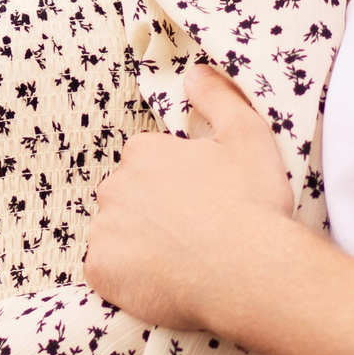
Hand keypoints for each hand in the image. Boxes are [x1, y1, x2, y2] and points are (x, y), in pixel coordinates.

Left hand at [85, 63, 297, 334]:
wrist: (251, 271)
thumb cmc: (252, 203)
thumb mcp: (248, 134)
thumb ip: (218, 96)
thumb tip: (195, 73)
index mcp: (143, 152)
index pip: (148, 163)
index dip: (177, 184)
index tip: (203, 202)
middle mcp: (114, 186)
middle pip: (128, 198)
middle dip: (153, 212)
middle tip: (194, 233)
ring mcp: (103, 230)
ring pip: (116, 235)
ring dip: (138, 245)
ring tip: (182, 260)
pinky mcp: (101, 272)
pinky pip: (106, 273)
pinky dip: (126, 279)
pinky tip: (163, 282)